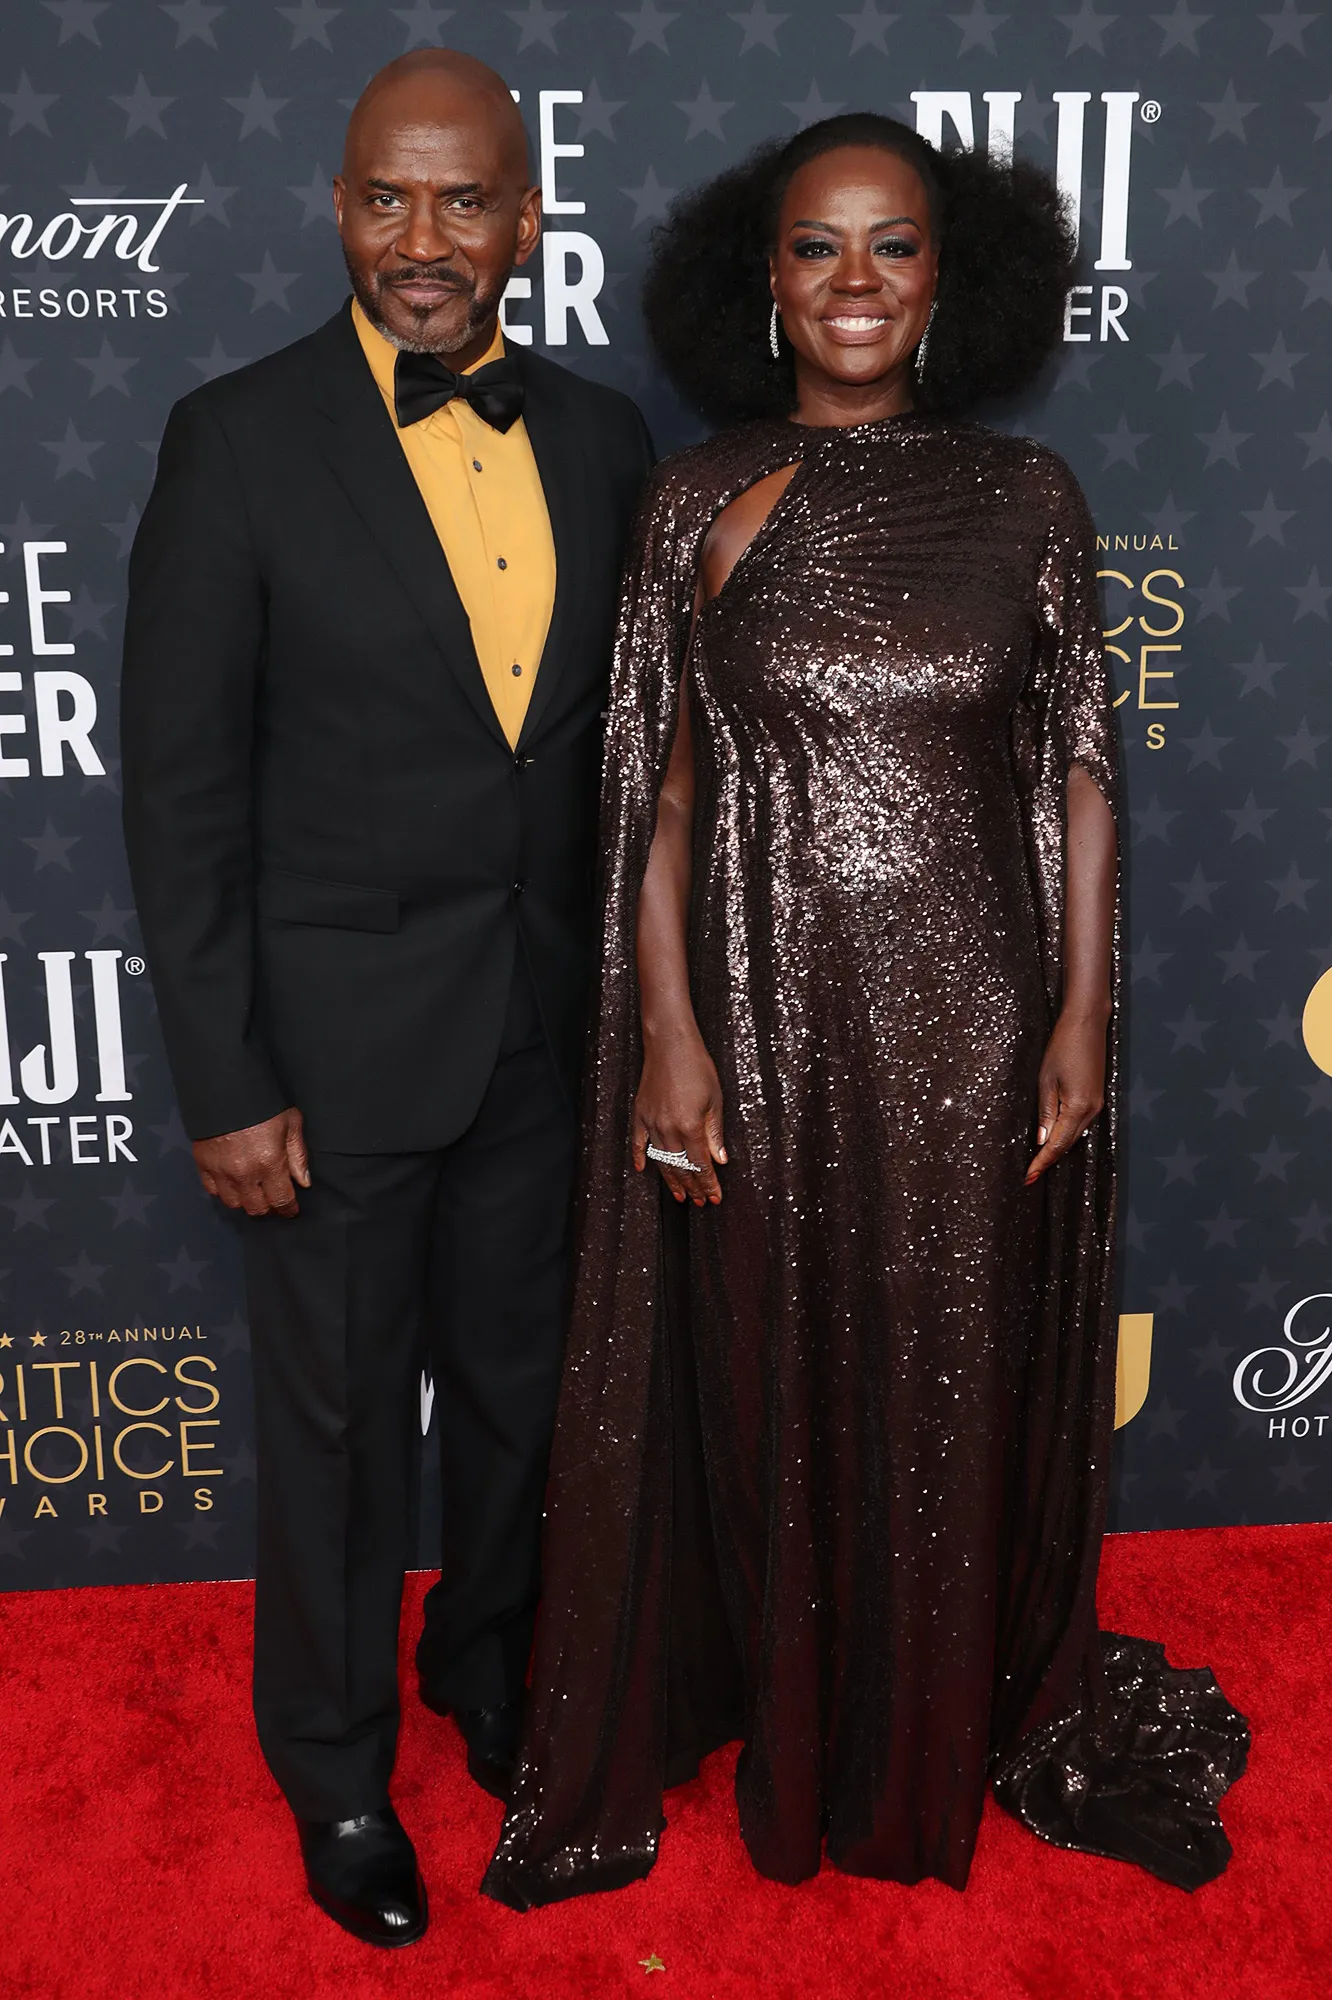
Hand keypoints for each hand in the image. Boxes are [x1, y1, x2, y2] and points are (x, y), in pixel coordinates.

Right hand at [193, 1108, 310, 1216]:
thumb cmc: (265, 1105)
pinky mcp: (202, 1164)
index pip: (281, 1200)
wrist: (227, 1087)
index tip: (291, 1210)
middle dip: (268, 1207)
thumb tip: (304, 1182)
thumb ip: (298, 1156)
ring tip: (252, 1191)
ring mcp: (220, 1171)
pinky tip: (231, 1182)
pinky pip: (212, 1190)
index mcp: (269, 1164)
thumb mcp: (291, 1124)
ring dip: (245, 1201)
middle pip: (256, 1208)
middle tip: (273, 1199)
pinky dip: (223, 1190)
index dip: (288, 1209)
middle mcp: (244, 1174)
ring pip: (233, 1203)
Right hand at [632, 1027, 726, 1205]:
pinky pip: (638, 1141)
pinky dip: (640, 1157)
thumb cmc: (697, 1067)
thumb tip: (720, 1160)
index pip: (701, 1164)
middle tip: (700, 1202)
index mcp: (690, 1126)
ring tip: (680, 1195)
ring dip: (671, 1180)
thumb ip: (715, 1133)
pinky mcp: (640, 1113)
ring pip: (661, 1160)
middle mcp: (668, 1129)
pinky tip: (642, 1170)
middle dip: (693, 1186)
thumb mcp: (714, 1100)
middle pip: (681, 1167)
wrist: (670, 1044)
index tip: (715, 1197)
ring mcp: (651, 1122)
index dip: (709, 1183)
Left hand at [1025, 1007, 1107, 1184]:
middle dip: (1048, 1160)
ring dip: (1057, 1148)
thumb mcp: (1046, 1080)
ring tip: (1038, 1162)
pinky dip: (1066, 1133)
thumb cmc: (1064, 1046)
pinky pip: (1080, 1123)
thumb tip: (1041, 1141)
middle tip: (1030, 1175)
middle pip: (1067, 1144)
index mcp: (1078, 1107)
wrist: (1087, 1023)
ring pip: (1074, 1135)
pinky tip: (1053, 1136)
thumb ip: (1045, 1112)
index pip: (1056, 1145)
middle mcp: (1092, 1110)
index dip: (1041, 1163)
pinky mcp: (1096, 1097)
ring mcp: (1097, 1104)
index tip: (1028, 1178)